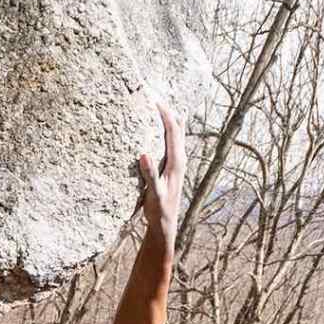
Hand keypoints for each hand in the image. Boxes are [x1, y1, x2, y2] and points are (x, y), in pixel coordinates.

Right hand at [138, 103, 184, 249]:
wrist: (166, 225)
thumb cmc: (159, 211)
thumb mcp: (153, 193)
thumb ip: (150, 174)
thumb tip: (144, 154)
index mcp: (176, 163)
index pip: (173, 131)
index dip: (165, 114)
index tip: (156, 100)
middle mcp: (179, 160)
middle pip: (177, 129)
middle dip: (169, 113)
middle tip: (158, 97)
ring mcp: (177, 164)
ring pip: (176, 136)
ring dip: (170, 121)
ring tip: (163, 108)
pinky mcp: (172, 169)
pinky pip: (171, 145)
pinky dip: (167, 133)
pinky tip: (161, 132)